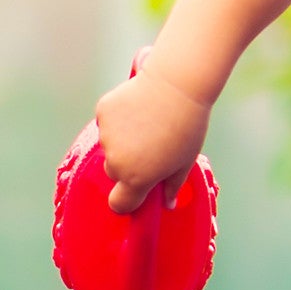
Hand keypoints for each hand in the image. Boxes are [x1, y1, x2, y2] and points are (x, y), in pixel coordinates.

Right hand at [93, 63, 211, 213]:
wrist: (177, 84)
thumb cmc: (188, 125)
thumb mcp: (186, 161)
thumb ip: (173, 186)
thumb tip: (168, 204)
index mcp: (137, 178)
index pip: (119, 203)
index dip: (127, 200)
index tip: (135, 192)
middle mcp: (117, 161)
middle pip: (114, 172)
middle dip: (127, 164)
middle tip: (149, 146)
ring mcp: (106, 137)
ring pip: (109, 145)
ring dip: (121, 139)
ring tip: (146, 122)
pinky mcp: (102, 113)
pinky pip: (106, 122)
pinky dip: (117, 118)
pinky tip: (137, 108)